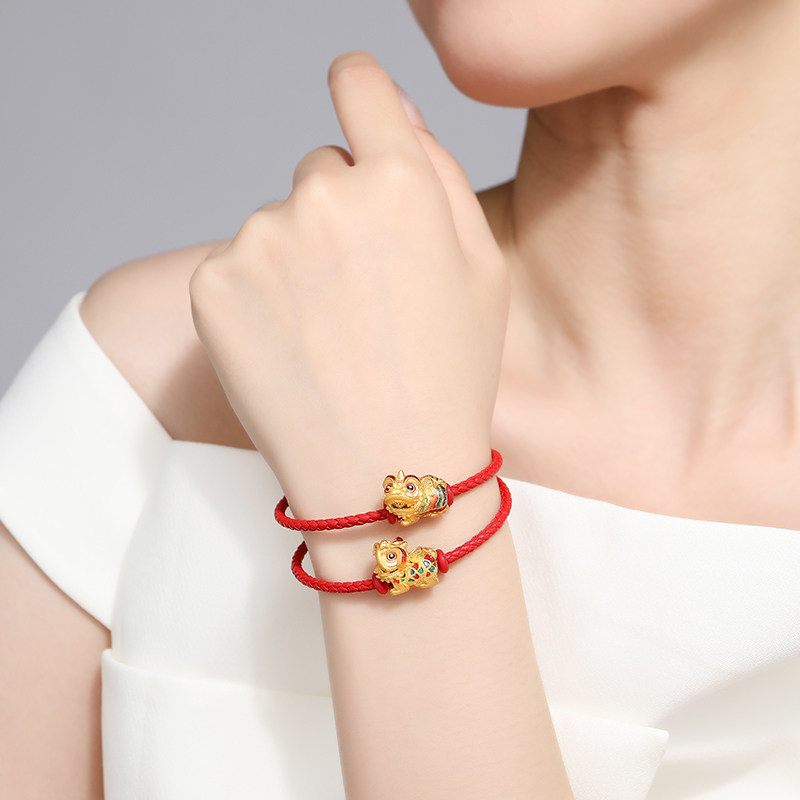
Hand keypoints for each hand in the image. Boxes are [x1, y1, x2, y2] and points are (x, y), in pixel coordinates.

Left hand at [189, 51, 509, 518]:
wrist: (385, 474)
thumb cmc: (448, 378)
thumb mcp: (484, 271)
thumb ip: (443, 173)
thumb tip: (395, 111)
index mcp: (400, 183)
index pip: (360, 84)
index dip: (360, 95)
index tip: (358, 113)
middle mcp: (324, 195)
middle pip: (319, 170)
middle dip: (340, 215)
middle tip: (363, 298)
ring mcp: (260, 239)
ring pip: (276, 225)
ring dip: (296, 263)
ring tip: (328, 337)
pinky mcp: (212, 284)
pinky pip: (235, 267)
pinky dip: (255, 299)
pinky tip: (289, 349)